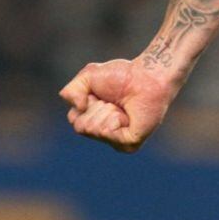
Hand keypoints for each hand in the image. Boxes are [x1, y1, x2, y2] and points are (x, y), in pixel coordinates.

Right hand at [59, 57, 178, 152]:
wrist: (147, 76)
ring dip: (106, 111)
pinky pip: (108, 133)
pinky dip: (115, 118)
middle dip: (95, 107)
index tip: (100, 94)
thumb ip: (71, 90)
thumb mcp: (88, 76)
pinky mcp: (129, 144)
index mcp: (93, 119)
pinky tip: (127, 115)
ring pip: (94, 130)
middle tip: (113, 101)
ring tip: (122, 107)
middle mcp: (103, 133)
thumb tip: (78, 109)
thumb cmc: (122, 75)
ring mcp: (116, 141)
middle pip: (81, 127)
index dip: (85, 102)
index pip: (74, 120)